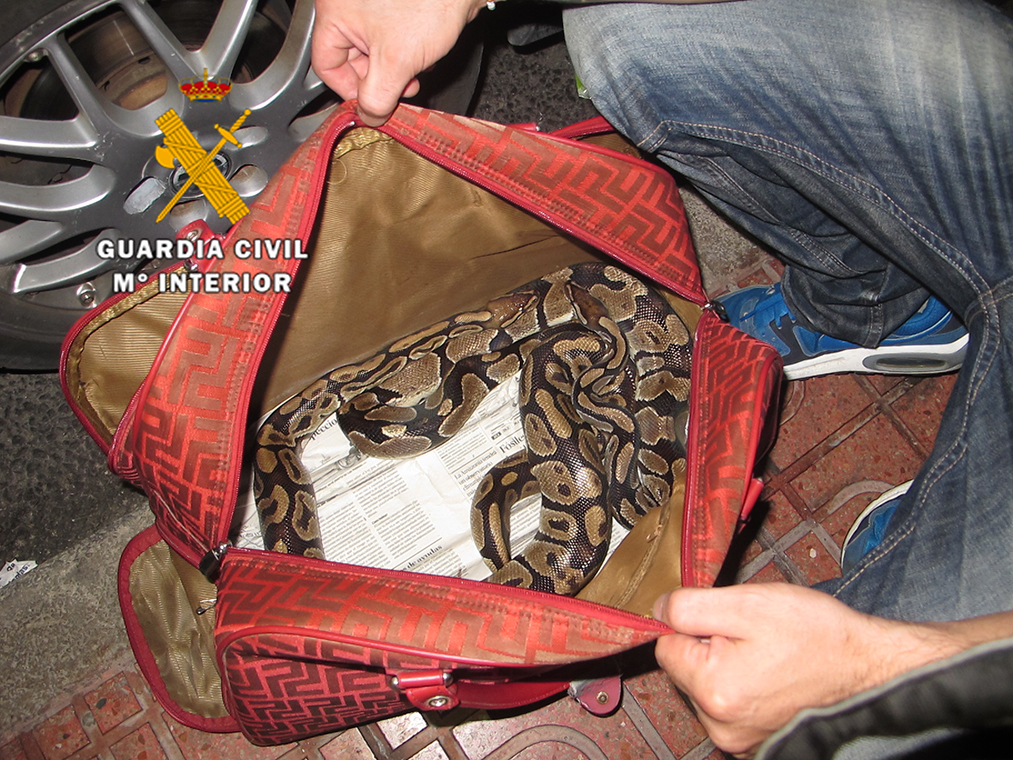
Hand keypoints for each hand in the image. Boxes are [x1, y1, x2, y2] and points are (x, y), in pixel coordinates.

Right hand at [312, 0, 485, 125]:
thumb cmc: (428, 4)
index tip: (370, 104)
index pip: (327, 65)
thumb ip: (377, 98)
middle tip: (399, 89)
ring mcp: (372, 8)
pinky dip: (405, 55)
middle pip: (352, 61)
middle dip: (379, 81)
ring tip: (414, 72)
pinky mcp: (393, 10)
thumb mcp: (397, 62)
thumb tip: (368, 116)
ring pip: (374, 55)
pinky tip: (422, 56)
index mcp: (335, 12)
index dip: (349, 91)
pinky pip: (390, 43)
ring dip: (395, 72)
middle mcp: (349, 6)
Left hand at [653, 584, 962, 757]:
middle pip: (685, 667)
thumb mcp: (746, 603)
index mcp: (713, 691)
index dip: (693, 623)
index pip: (665, 645)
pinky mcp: (755, 739)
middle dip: (709, 644)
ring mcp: (739, 738)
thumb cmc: (816, 636)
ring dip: (727, 664)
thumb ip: (688, 606)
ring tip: (768, 653)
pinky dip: (744, 683)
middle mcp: (721, 725)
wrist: (868, 667)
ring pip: (707, 684)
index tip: (725, 620)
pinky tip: (772, 672)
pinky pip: (730, 701)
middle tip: (753, 635)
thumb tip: (657, 610)